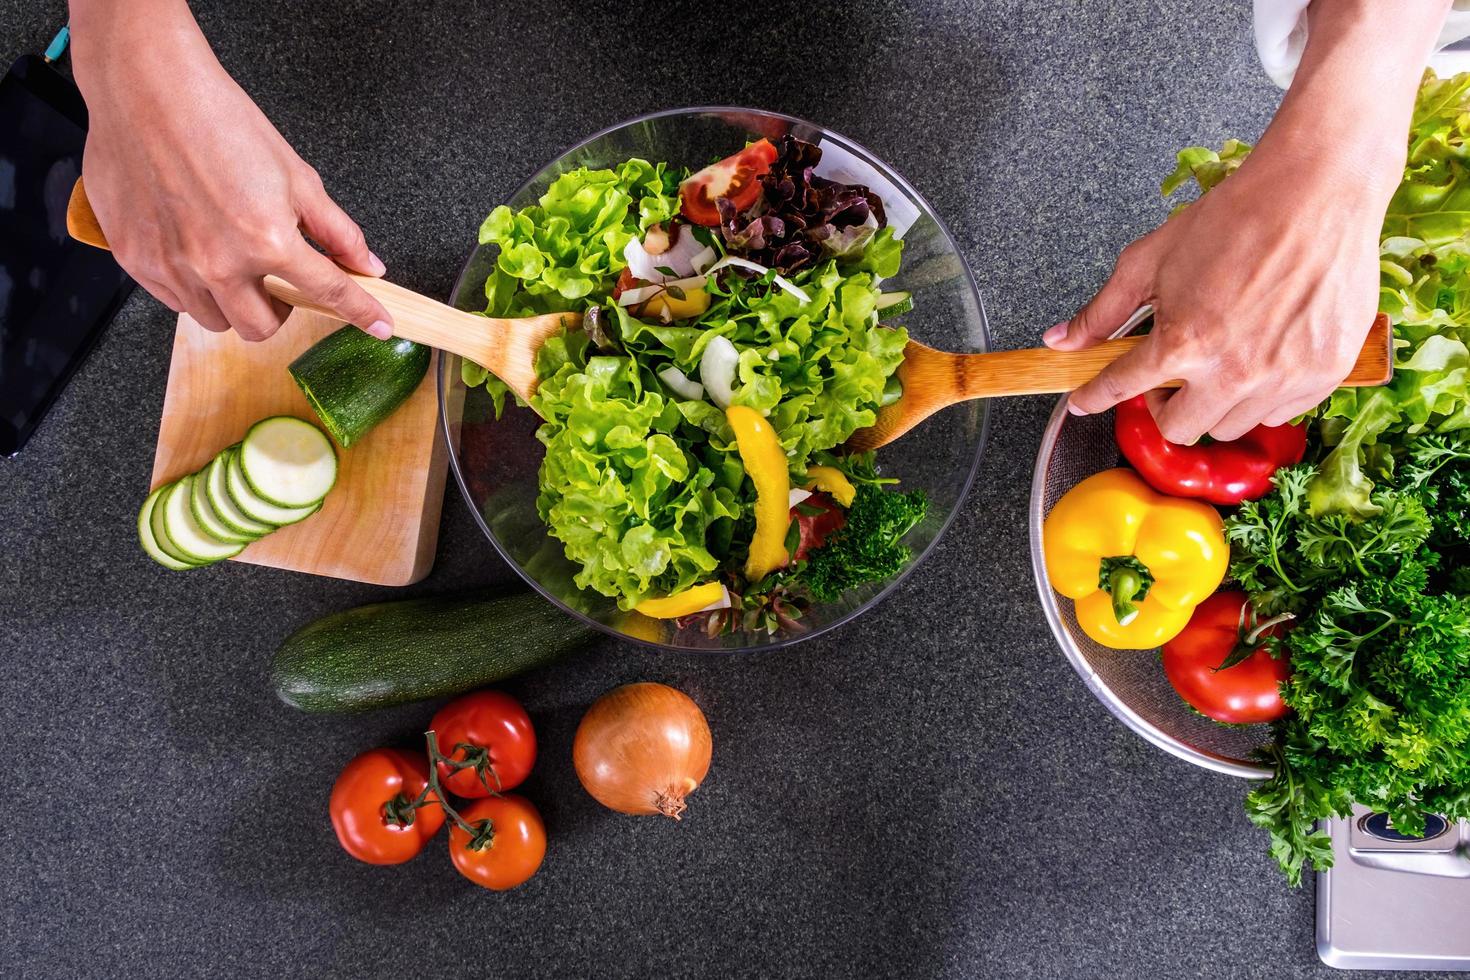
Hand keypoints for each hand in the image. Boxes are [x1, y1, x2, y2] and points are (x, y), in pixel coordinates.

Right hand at [69, 1, 391, 340]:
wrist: (145, 89)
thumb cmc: (218, 120)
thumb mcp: (296, 174)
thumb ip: (336, 230)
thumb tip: (367, 264)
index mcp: (267, 240)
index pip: (328, 292)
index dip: (361, 312)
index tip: (379, 325)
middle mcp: (219, 263)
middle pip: (261, 327)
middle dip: (277, 309)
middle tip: (276, 278)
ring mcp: (173, 267)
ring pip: (216, 319)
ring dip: (232, 301)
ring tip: (231, 257)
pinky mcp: (135, 260)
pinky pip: (174, 300)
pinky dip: (192, 287)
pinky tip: (194, 247)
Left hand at [1044, 0, 1444, 443]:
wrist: (1315, 192)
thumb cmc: (1233, 219)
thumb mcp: (1149, 260)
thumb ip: (1102, 311)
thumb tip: (1059, 340)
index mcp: (1185, 344)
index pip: (1121, 391)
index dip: (1094, 397)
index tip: (1085, 400)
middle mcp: (1234, 372)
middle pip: (1180, 429)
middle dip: (1164, 407)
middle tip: (1169, 377)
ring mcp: (1284, 377)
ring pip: (1230, 426)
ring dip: (1213, 403)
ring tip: (1218, 361)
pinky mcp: (1326, 373)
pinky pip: (1281, 413)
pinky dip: (1263, 396)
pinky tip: (1260, 358)